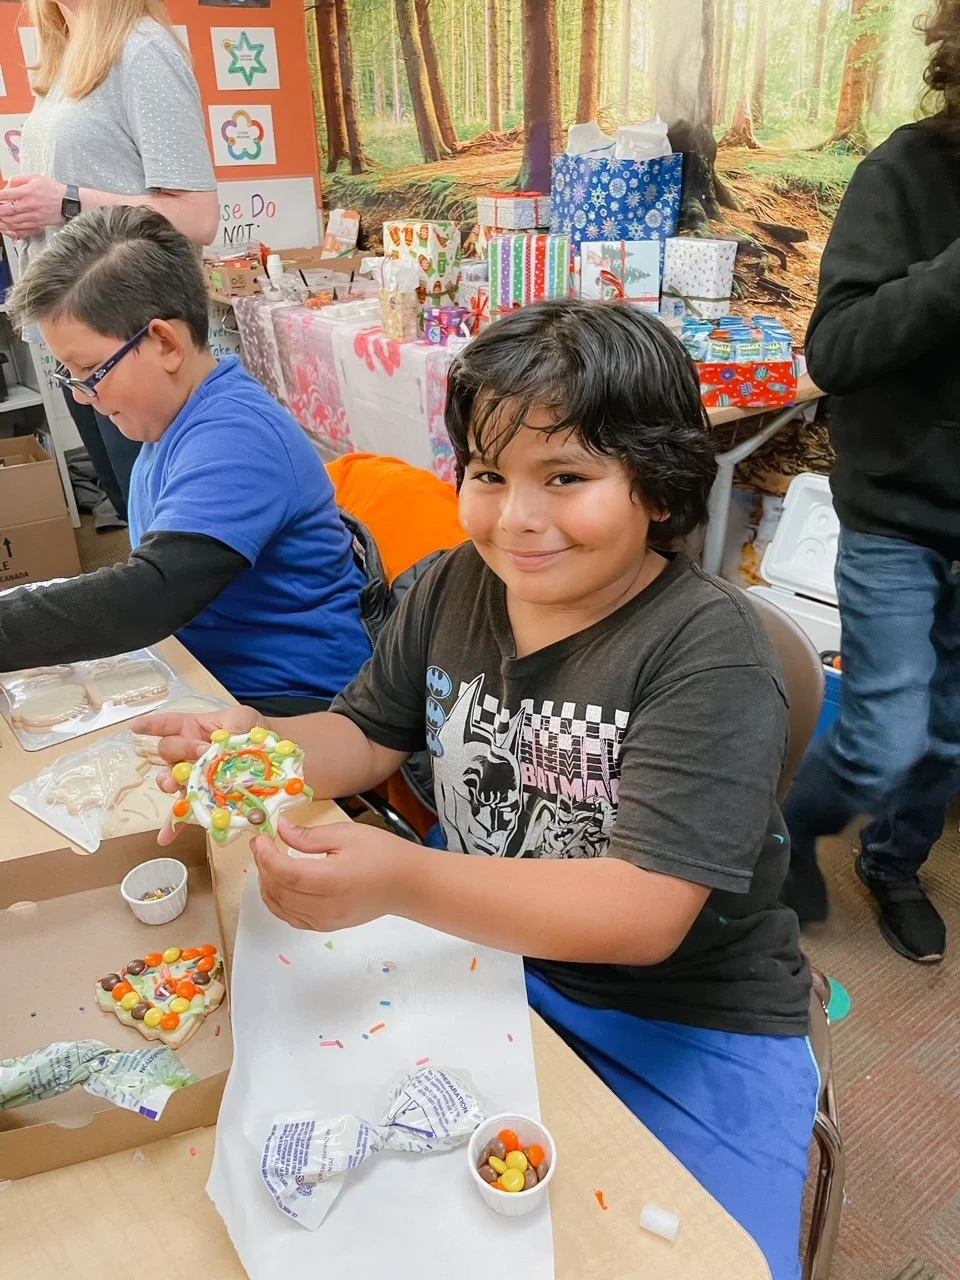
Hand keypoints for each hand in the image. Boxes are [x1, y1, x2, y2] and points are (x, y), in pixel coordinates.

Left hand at [0, 175, 66, 238]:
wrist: (69, 203)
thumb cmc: (54, 190)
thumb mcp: (35, 177)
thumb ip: (18, 179)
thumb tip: (7, 185)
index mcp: (26, 192)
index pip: (4, 195)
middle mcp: (28, 205)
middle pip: (5, 211)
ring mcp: (32, 217)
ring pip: (11, 222)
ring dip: (3, 221)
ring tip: (1, 218)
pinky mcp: (37, 224)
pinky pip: (21, 230)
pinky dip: (13, 230)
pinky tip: (9, 227)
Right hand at [131, 705, 260, 845]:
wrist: (268, 756)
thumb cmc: (251, 731)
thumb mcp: (243, 720)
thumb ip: (231, 727)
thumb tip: (223, 742)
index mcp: (193, 728)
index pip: (168, 724)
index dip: (151, 725)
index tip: (135, 727)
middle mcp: (186, 752)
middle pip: (168, 750)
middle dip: (181, 750)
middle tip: (201, 752)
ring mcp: (191, 775)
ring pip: (170, 778)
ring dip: (169, 783)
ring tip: (174, 787)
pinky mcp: (200, 796)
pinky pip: (183, 809)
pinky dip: (175, 823)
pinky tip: (166, 836)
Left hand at [252, 818, 415, 932]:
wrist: (407, 884)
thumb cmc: (382, 853)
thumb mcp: (347, 834)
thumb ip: (309, 835)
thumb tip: (280, 828)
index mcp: (333, 881)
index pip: (286, 873)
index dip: (266, 857)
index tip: (260, 838)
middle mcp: (326, 907)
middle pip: (279, 892)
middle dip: (263, 867)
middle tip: (261, 846)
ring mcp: (326, 921)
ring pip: (281, 908)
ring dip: (267, 885)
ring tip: (268, 862)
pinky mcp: (327, 927)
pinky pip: (292, 918)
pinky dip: (278, 902)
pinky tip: (279, 884)